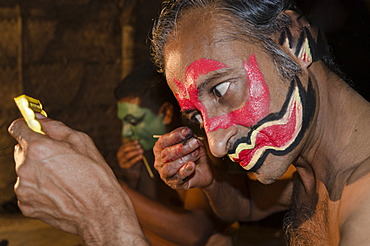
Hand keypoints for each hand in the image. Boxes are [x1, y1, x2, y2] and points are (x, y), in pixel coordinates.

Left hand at [8, 118, 144, 244]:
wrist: (99, 212)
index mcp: (39, 148)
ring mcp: (23, 189)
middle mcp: (26, 168)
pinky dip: (39, 188)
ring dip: (37, 170)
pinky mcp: (26, 205)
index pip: (17, 127)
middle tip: (58, 156)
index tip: (31, 126)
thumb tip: (42, 120)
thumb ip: (57, 128)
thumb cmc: (96, 177)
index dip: (25, 125)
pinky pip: (28, 190)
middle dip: (36, 150)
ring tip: (62, 177)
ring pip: (25, 171)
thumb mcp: (83, 142)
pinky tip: (58, 190)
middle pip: (21, 150)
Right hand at [153, 127, 212, 189]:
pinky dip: (185, 170)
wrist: (204, 171)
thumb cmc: (195, 155)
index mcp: (161, 148)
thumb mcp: (193, 143)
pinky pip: (177, 177)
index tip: (187, 132)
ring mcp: (165, 173)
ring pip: (169, 166)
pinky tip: (192, 165)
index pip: (163, 141)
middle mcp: (159, 161)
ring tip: (196, 154)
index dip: (175, 136)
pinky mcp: (174, 183)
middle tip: (194, 142)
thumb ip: (190, 138)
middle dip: (182, 147)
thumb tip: (189, 133)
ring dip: (184, 158)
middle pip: (166, 154)